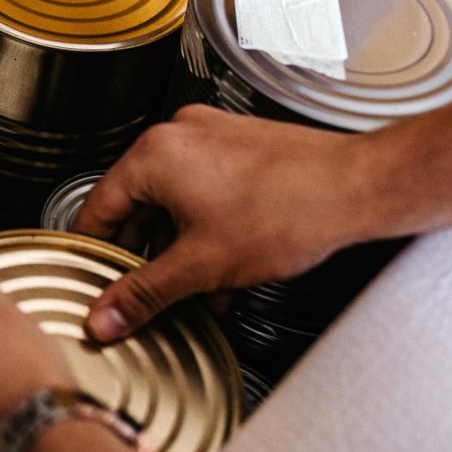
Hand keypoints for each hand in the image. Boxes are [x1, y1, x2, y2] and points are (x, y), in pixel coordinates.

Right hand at [71, 105, 378, 340]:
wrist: (359, 188)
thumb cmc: (292, 209)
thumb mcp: (202, 266)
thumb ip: (145, 294)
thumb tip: (107, 315)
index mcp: (153, 155)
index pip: (97, 208)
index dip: (93, 253)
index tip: (92, 278)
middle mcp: (178, 136)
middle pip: (138, 206)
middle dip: (146, 257)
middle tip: (145, 293)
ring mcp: (212, 138)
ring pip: (175, 201)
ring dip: (180, 248)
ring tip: (196, 289)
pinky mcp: (241, 148)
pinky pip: (205, 190)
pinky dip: (206, 228)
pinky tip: (224, 266)